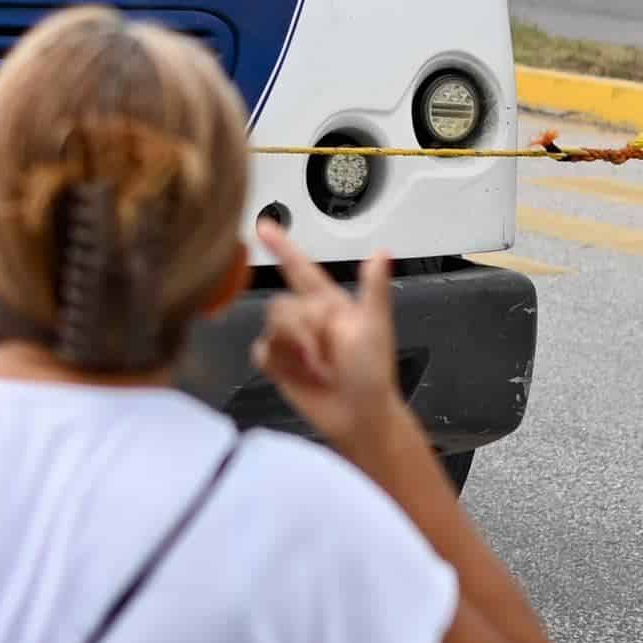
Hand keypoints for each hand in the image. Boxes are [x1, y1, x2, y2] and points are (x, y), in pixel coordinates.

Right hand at [253, 227, 413, 452]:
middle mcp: (308, 318)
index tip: (264, 225)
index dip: (282, 246)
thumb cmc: (373, 372)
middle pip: (280, 304)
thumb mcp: (375, 328)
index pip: (301, 268)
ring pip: (270, 328)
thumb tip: (381, 252)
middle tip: (324, 354)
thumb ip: (373, 289)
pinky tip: (299, 375)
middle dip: (300, 329)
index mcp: (330, 303)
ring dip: (292, 351)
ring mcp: (292, 342)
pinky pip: (261, 352)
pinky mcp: (279, 364)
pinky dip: (278, 363)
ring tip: (317, 369)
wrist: (359, 417)